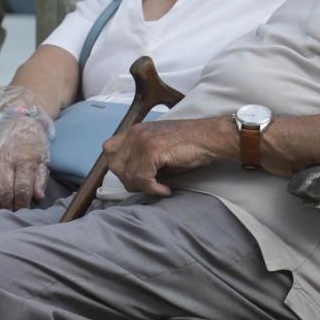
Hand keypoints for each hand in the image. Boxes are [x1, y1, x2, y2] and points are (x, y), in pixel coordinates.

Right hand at [0, 114, 50, 210]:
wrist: (21, 117)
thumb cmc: (34, 140)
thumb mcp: (44, 157)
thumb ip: (40, 178)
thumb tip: (38, 197)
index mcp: (26, 161)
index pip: (22, 189)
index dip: (20, 204)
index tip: (21, 212)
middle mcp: (8, 159)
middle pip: (4, 188)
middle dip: (5, 205)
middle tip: (5, 213)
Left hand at [103, 118, 230, 196]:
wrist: (210, 138)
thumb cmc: (190, 145)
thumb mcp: (159, 148)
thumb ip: (140, 158)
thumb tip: (128, 178)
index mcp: (135, 130)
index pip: (109, 150)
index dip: (119, 167)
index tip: (136, 177)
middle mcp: (135, 132)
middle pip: (114, 165)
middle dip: (129, 180)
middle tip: (148, 185)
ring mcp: (142, 140)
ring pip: (128, 175)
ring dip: (143, 187)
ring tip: (159, 187)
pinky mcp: (152, 149)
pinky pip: (142, 179)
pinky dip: (154, 189)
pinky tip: (166, 188)